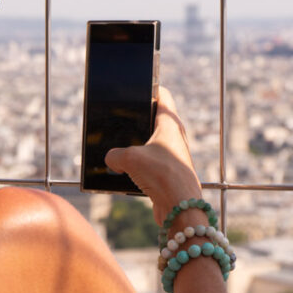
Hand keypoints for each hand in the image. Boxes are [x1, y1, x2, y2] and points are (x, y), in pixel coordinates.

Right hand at [104, 87, 202, 223]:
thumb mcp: (129, 158)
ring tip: (118, 151)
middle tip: (120, 120)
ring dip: (137, 148)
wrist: (180, 207)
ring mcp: (172, 157)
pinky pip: (150, 166)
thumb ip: (114, 155)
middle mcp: (174, 138)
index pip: (163, 96)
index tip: (140, 84)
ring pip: (151, 146)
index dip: (151, 87)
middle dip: (137, 121)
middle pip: (155, 121)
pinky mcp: (168, 175)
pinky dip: (138, 168)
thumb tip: (111, 160)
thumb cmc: (162, 175)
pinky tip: (124, 174)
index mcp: (170, 124)